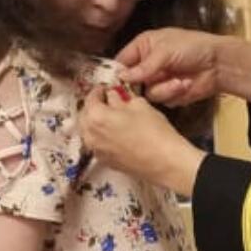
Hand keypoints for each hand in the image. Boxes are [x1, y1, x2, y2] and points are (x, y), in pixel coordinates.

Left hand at [82, 85, 204, 195]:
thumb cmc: (154, 131)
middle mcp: (90, 135)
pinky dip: (101, 136)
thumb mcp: (139, 105)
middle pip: (85, 116)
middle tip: (107, 102)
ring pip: (88, 132)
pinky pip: (96, 144)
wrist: (165, 162)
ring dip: (95, 123)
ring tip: (110, 118)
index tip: (106, 88)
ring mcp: (96, 151)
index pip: (90, 98)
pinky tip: (114, 133)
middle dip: (94, 107)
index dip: (98, 91)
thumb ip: (121, 99)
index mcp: (96, 116)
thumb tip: (114, 97)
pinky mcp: (105, 162)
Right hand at [116, 28, 226, 107]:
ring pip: (149, 94)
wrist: (218, 63)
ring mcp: (159, 81)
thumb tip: (123, 77)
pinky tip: (186, 84)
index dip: (118, 73)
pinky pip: (164, 101)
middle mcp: (147, 65)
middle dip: (142, 85)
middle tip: (149, 85)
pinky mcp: (170, 94)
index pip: (121, 62)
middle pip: (131, 82)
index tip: (116, 83)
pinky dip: (175, 93)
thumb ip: (144, 66)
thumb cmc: (192, 47)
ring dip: (165, 89)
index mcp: (143, 47)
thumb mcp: (165, 51)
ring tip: (180, 80)